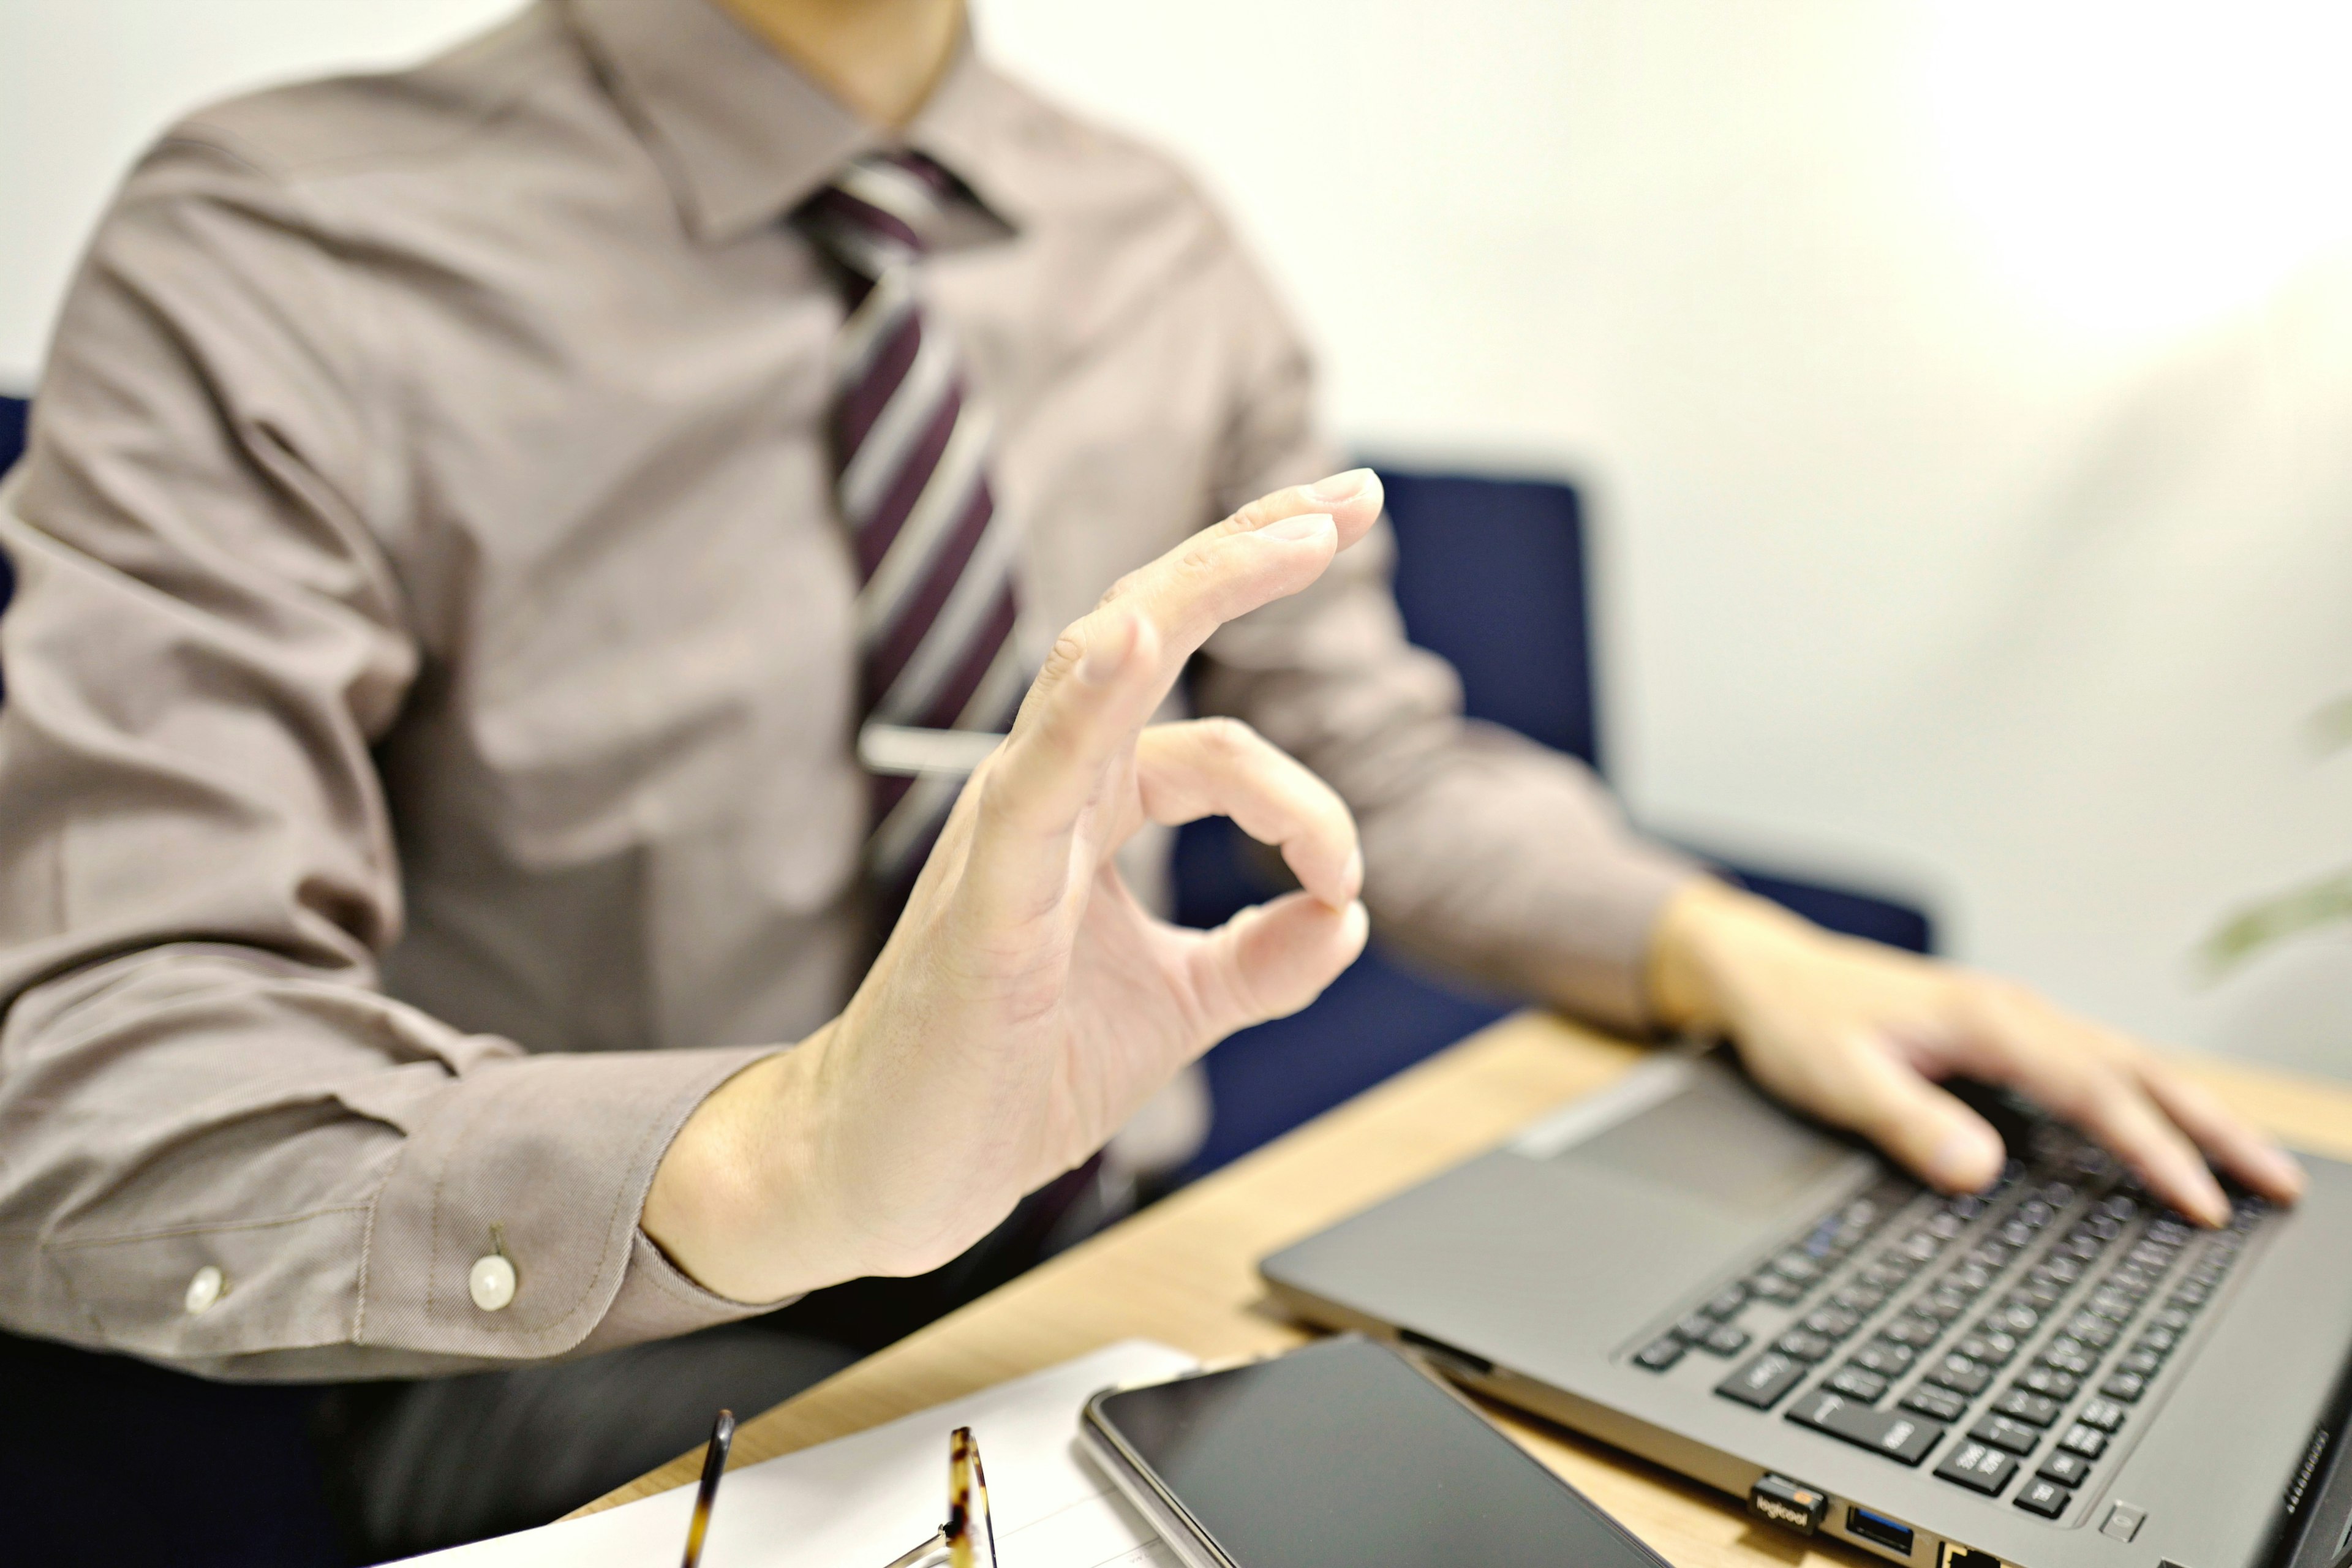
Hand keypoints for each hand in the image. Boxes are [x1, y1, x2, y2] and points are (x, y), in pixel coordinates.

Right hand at [645, 473, 1383, 1300]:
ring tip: (1300, 532)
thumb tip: (1346, 919)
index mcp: (1096, 806)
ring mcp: (1014, 825)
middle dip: (1254, 553)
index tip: (1343, 879)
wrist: (901, 1173)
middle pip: (1154, 629)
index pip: (1219, 741)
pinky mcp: (988, 891)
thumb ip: (1259, 958)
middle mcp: (1054, 788)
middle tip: (1353, 498)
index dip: (1306, 799)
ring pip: (1105, 665)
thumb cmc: (1012, 1074)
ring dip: (1205, 589)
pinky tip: (1129, 636)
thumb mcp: (1177, 1007)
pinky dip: (1083, 703)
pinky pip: (1039, 779)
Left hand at [1647, 879, 2305, 1224]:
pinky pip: (2096, 1064)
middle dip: (2212, 1128)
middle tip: (2277, 1186)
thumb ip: (1907, 1122)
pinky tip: (2169, 1132)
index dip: (2153, 1151)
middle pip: (2137, 1070)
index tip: (2201, 1203)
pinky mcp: (2004, 1032)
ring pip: (2127, 1063)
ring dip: (2192, 1113)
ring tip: (2252, 1167)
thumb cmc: (1796, 1020)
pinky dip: (2146, 1098)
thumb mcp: (1836, 1078)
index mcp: (1986, 1019)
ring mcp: (2015, 1018)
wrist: (1764, 972)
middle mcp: (2015, 1012)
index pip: (2093, 1092)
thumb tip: (1979, 1168)